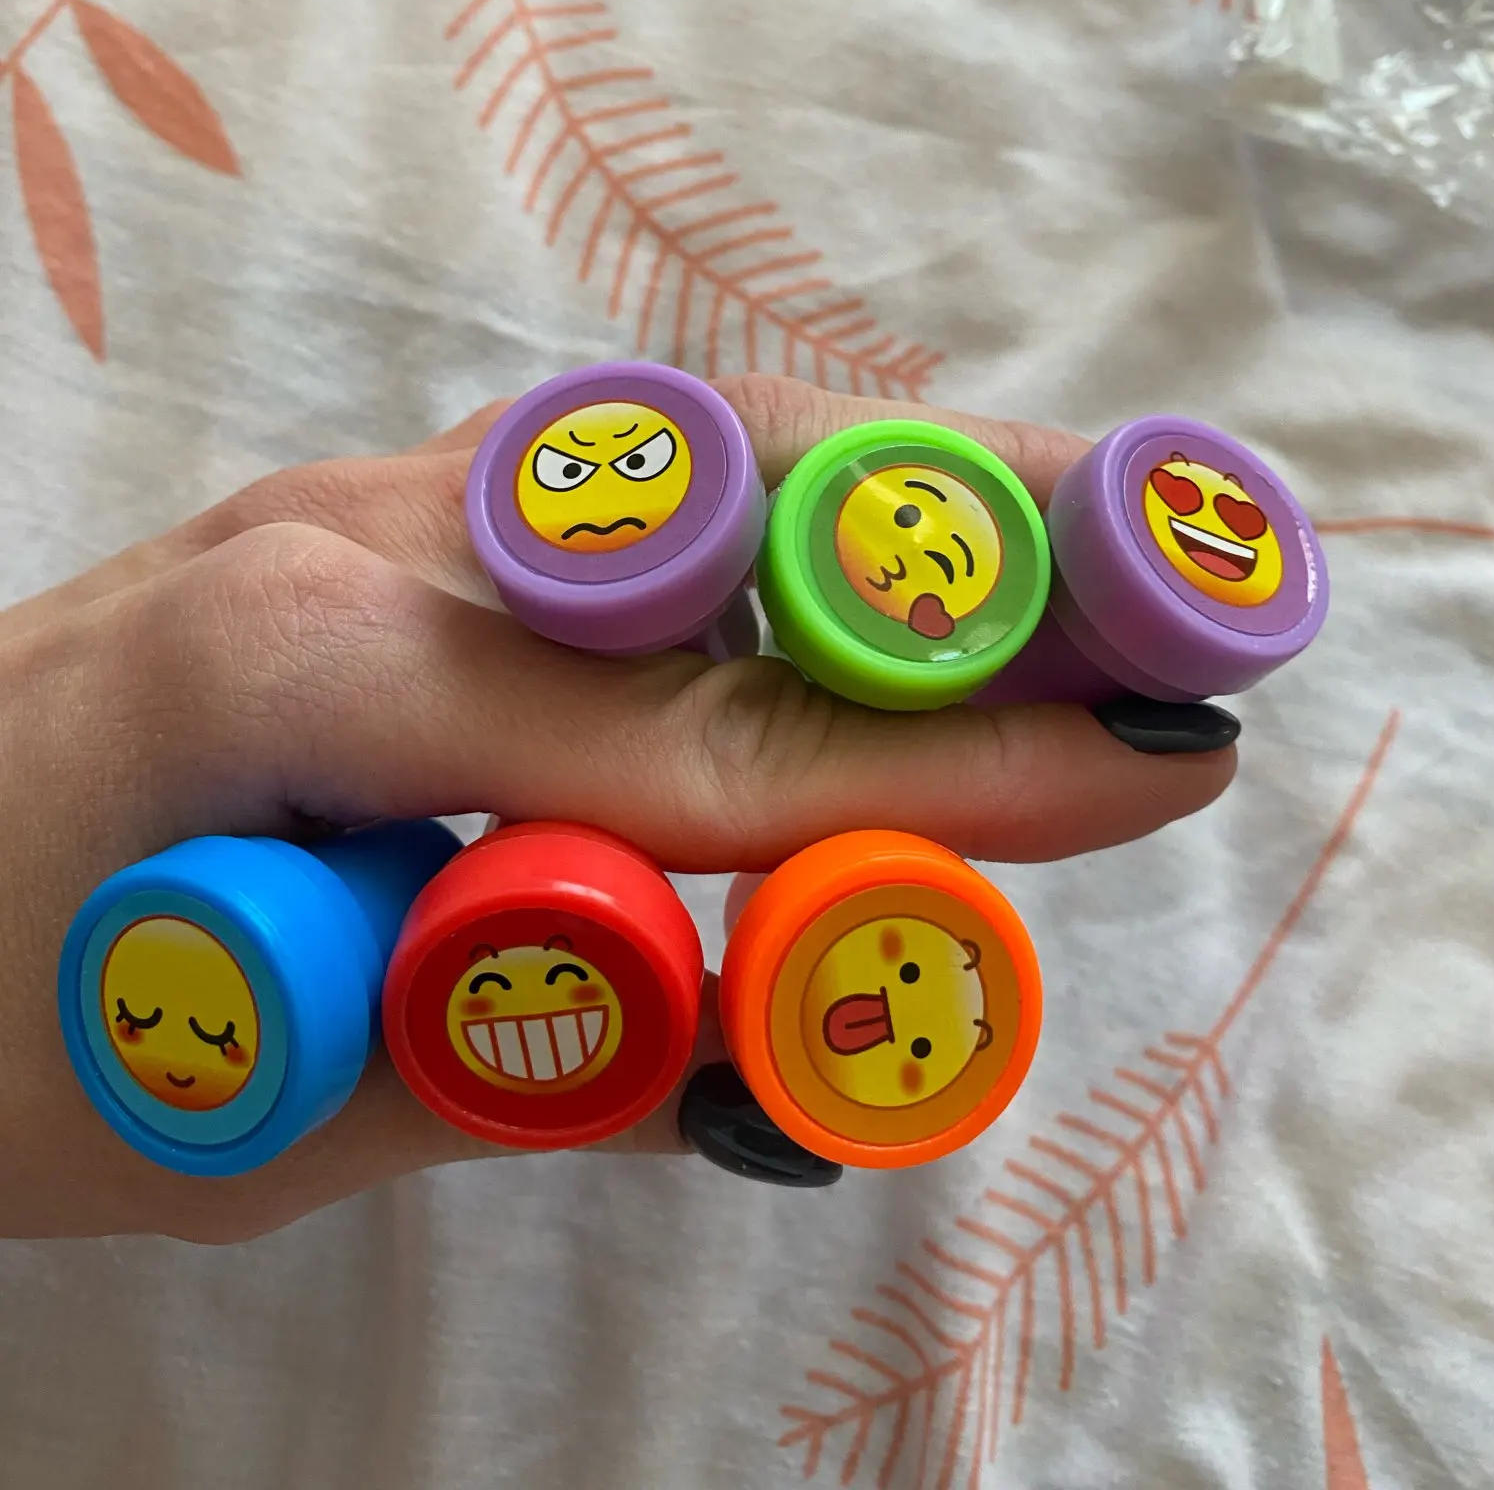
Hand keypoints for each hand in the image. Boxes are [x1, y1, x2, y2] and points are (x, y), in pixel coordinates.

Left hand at [0, 374, 1233, 1241]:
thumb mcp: (259, 1106)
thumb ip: (529, 1065)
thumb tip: (777, 1054)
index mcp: (315, 672)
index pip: (701, 740)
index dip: (940, 771)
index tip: (1140, 768)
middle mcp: (355, 531)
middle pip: (723, 499)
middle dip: (964, 528)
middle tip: (1166, 550)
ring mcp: (353, 497)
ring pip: (675, 454)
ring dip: (882, 491)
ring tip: (1058, 535)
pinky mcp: (356, 516)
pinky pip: (608, 489)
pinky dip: (768, 508)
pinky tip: (857, 555)